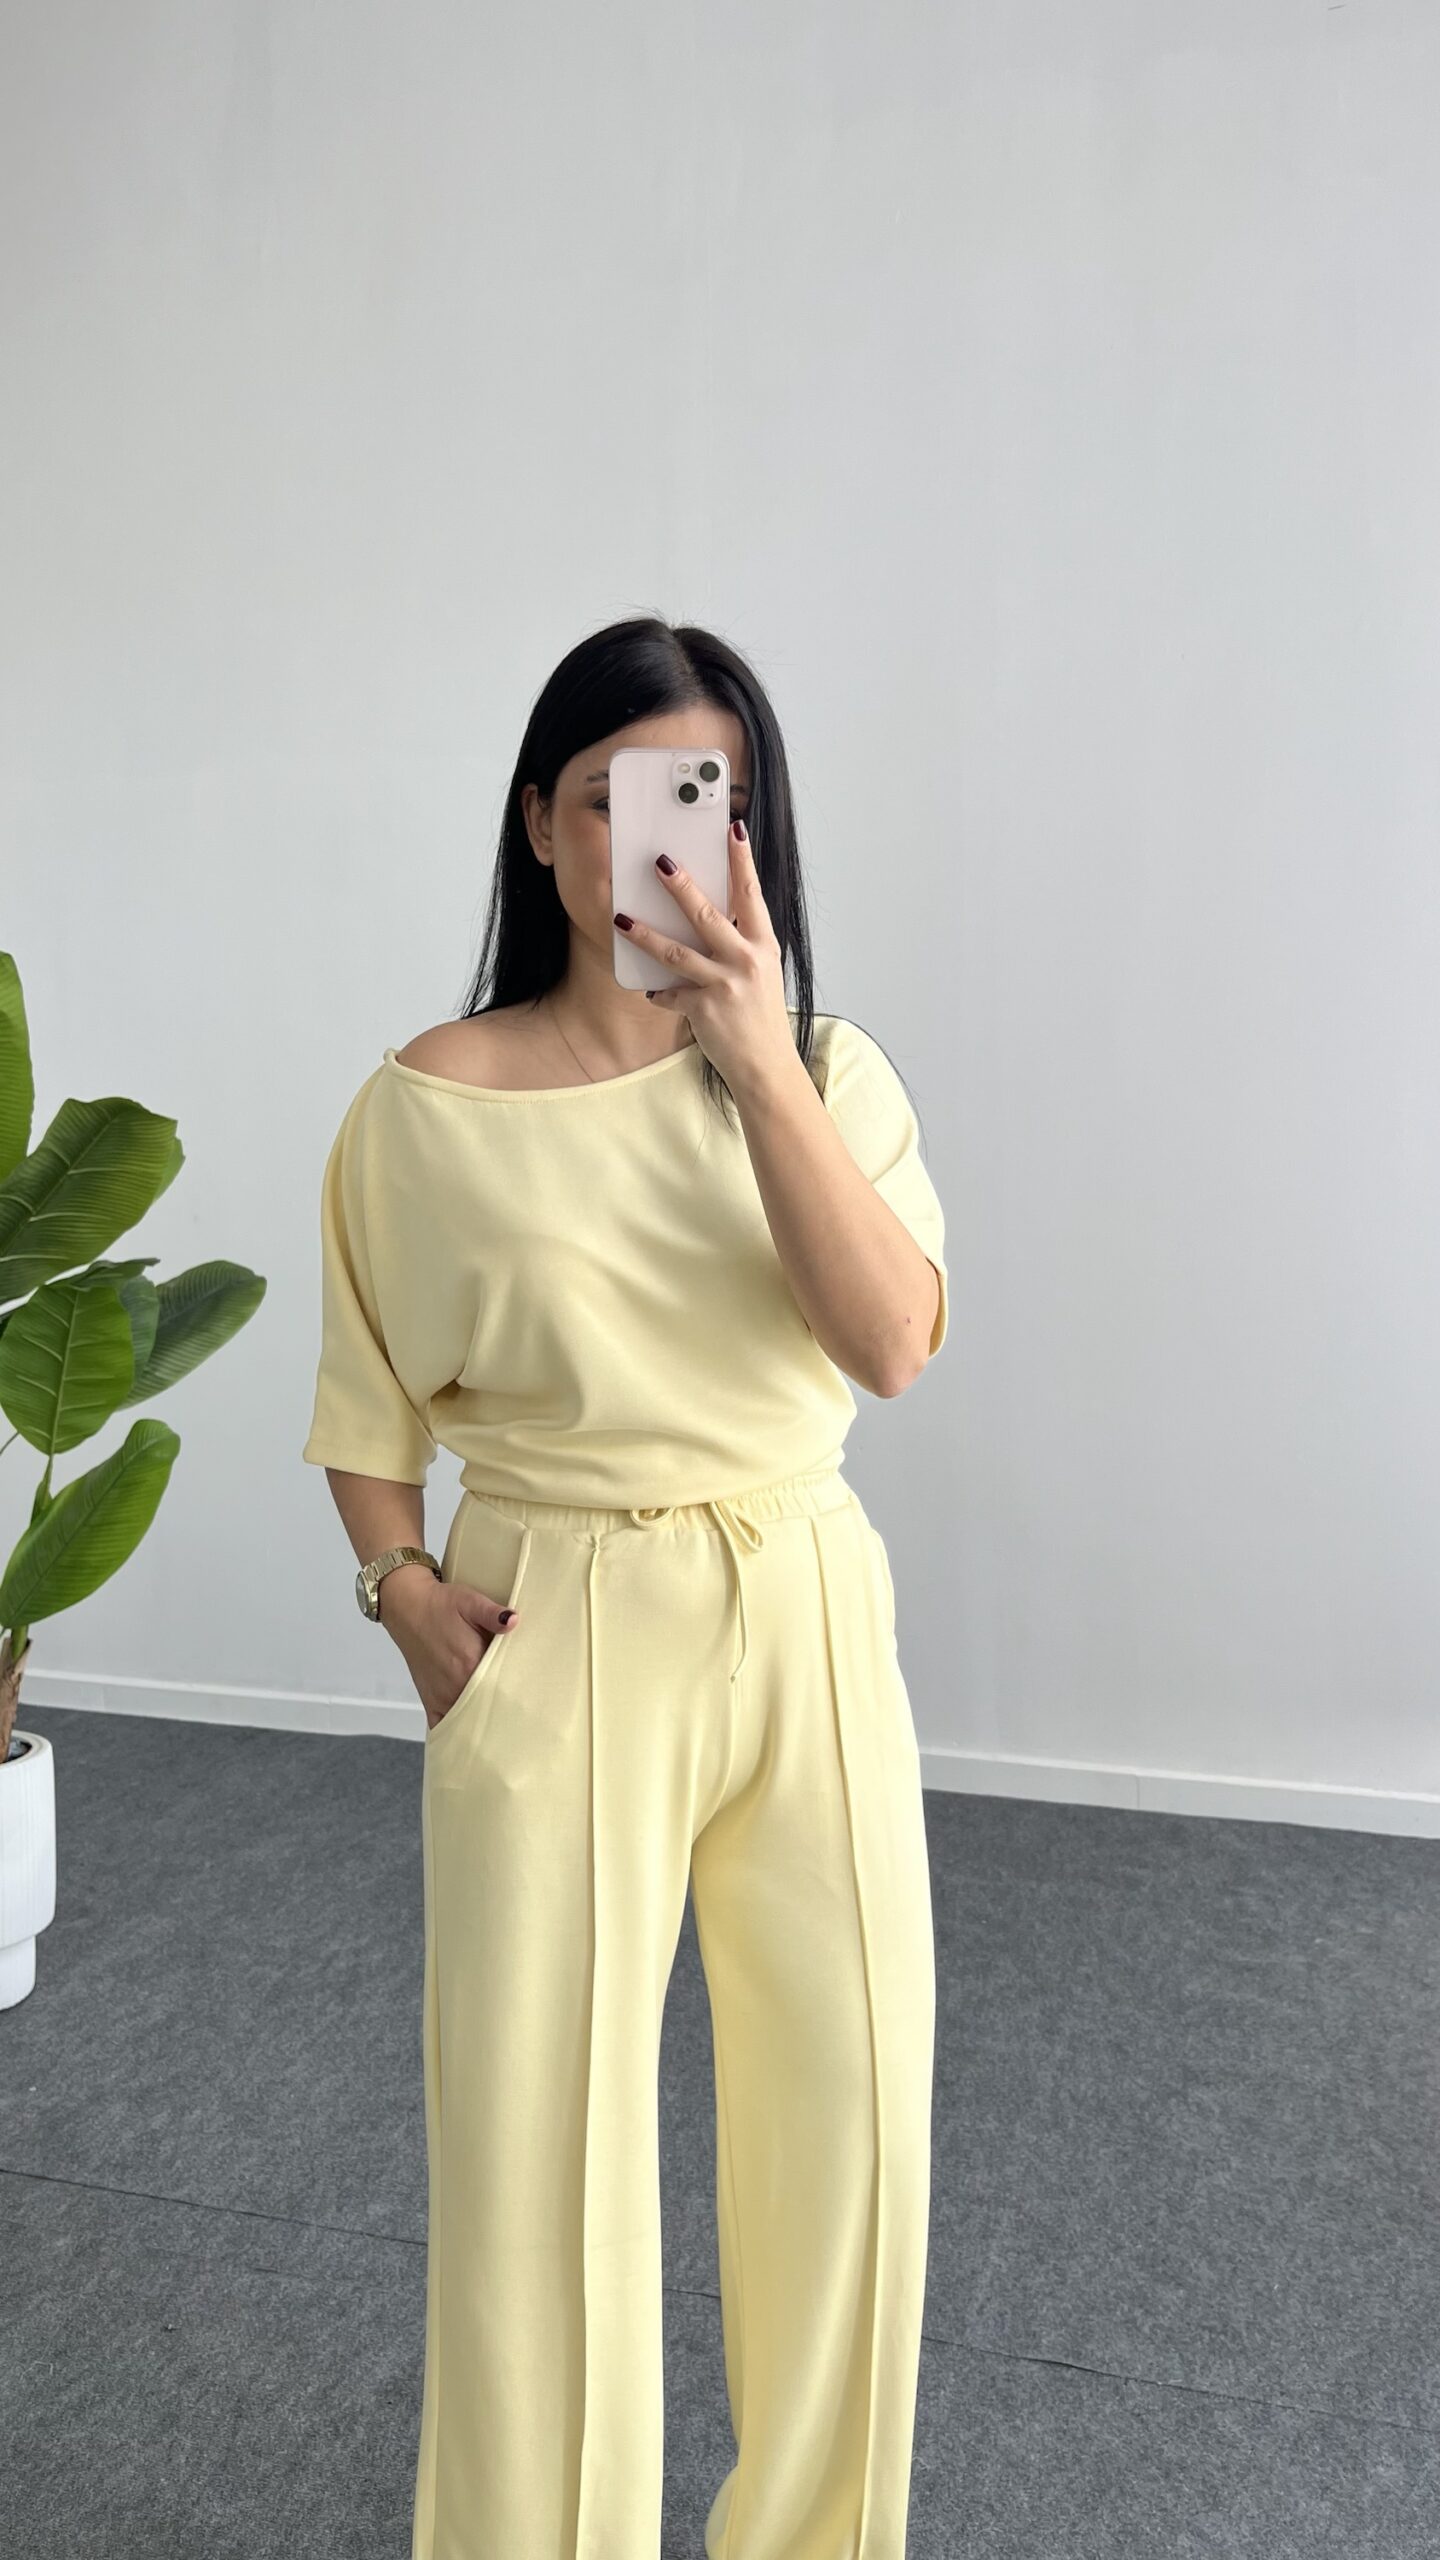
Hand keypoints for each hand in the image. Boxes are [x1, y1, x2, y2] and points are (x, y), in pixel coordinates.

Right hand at [381, 1573, 520, 1730]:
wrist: (408, 1607)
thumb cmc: (440, 1604)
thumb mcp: (469, 1601)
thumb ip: (493, 1613)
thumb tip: (513, 1621)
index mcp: (469, 1664)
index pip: (502, 1688)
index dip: (517, 1690)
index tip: (530, 1692)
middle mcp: (455, 1685)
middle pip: (487, 1707)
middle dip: (503, 1708)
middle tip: (521, 1708)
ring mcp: (441, 1696)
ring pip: (467, 1719)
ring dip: (482, 1719)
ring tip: (502, 1719)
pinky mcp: (429, 1699)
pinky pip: (443, 1725)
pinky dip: (456, 1730)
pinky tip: (470, 1729)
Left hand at [617, 819, 795, 1096]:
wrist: (767, 1066)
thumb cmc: (761, 1017)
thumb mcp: (761, 973)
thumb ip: (739, 944)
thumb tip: (710, 918)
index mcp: (763, 945)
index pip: (751, 894)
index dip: (741, 860)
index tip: (733, 829)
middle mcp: (746, 960)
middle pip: (707, 914)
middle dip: (681, 886)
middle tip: (660, 862)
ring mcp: (724, 984)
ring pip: (676, 952)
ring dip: (645, 934)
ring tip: (622, 918)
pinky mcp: (703, 1009)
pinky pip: (669, 994)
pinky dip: (659, 993)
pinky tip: (652, 992)